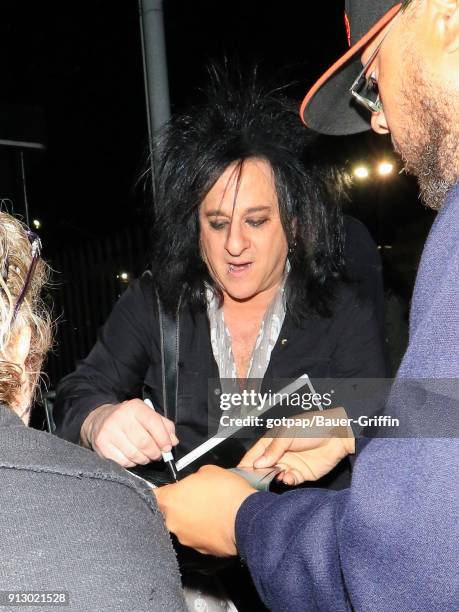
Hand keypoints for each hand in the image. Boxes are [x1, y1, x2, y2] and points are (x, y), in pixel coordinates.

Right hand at [80, 399, 178, 467]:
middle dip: (155, 452)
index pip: (154, 423)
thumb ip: (164, 426)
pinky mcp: (102, 445)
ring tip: (146, 456)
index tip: (167, 447)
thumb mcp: (147, 415)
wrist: (100, 420)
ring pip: (134, 454)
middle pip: (145, 442)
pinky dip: (132, 463)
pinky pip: (124, 461)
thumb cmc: (129, 419)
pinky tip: (133, 457)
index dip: (164, 439)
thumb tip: (173, 441)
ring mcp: (109, 431)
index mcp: (135, 407)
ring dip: (145, 459)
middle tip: (157, 455)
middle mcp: (120, 417)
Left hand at [154, 465, 256, 555]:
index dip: (159, 492)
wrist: (247, 518)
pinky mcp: (200, 550)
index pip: (152, 495)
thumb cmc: (228, 493)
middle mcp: (173, 522)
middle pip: (169, 512)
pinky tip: (217, 522)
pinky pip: (197, 537)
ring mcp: (186, 539)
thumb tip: (195, 481)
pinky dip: (204, 531)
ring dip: (193, 519)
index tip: (164, 491)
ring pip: (184, 526)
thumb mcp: (208, 471)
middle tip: (196, 498)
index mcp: (171, 500)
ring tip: (211, 510)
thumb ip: (193, 477)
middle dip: (180, 506)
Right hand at [239, 407, 354, 484]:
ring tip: (275, 476)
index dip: (247, 463)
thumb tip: (258, 463)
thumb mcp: (289, 433)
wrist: (338, 436)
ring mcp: (289, 464)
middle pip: (262, 468)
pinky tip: (288, 477)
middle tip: (255, 481)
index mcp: (273, 441)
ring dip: (272, 479)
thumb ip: (274, 449)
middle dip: (258, 475)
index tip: (240, 474)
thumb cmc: (313, 427)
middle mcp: (279, 454)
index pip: (255, 454)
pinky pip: (288, 480)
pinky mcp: (301, 474)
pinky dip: (286, 481)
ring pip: (274, 476)